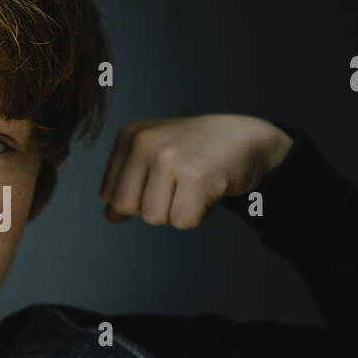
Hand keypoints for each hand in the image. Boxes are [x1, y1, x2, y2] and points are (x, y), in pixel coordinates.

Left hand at [100, 113, 292, 226]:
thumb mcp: (156, 160)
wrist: (247, 139)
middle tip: (180, 185)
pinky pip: (184, 221)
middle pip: (128, 207)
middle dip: (155, 207)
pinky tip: (210, 190)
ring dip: (179, 211)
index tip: (164, 178)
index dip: (138, 198)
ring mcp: (170, 157)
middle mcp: (145, 142)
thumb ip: (129, 186)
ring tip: (196, 185)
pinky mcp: (196, 175)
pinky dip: (200, 215)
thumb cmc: (198, 152)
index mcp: (130, 136)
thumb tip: (110, 216)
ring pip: (155, 217)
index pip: (110, 194)